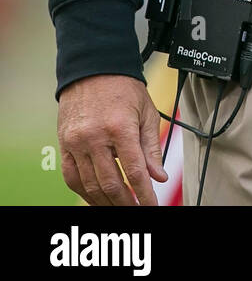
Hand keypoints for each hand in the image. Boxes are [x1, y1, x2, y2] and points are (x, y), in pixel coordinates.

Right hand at [57, 74, 166, 205]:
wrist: (93, 70)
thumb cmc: (124, 89)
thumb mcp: (147, 112)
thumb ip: (151, 147)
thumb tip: (158, 177)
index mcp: (120, 127)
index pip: (134, 171)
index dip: (144, 194)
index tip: (152, 205)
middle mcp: (95, 137)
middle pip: (110, 183)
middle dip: (125, 203)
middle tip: (137, 210)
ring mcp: (76, 143)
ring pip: (89, 185)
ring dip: (105, 203)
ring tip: (119, 208)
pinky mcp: (64, 145)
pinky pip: (72, 178)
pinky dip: (84, 193)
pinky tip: (97, 199)